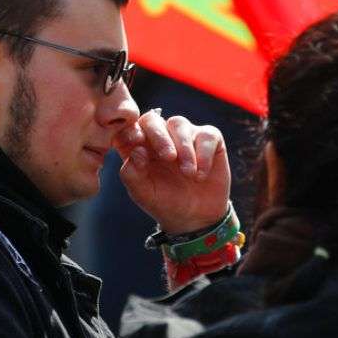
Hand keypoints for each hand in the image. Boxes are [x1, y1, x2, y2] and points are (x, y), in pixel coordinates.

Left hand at [114, 109, 230, 233]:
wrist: (195, 217)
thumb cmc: (164, 202)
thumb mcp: (143, 194)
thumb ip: (132, 174)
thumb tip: (137, 150)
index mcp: (138, 146)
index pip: (129, 128)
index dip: (130, 130)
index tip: (136, 141)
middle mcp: (159, 136)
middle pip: (152, 119)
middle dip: (159, 136)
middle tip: (169, 158)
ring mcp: (184, 135)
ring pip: (178, 124)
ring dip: (184, 149)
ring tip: (188, 174)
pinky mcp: (208, 139)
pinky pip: (206, 135)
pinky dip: (204, 154)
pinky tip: (200, 175)